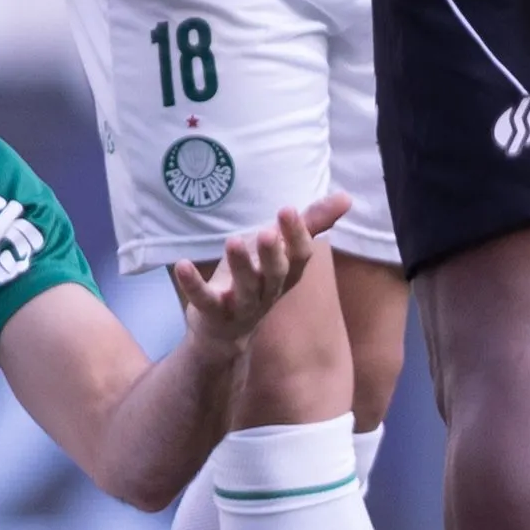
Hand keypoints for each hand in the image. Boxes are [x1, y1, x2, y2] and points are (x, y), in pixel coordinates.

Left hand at [171, 191, 349, 345]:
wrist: (224, 332)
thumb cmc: (255, 279)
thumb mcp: (280, 249)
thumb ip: (310, 223)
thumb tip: (347, 197)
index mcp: (286, 274)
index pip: (300, 256)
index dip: (297, 235)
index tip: (288, 209)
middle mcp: (268, 291)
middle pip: (276, 274)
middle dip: (273, 253)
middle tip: (267, 231)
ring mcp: (241, 306)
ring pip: (245, 288)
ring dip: (240, 265)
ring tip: (232, 241)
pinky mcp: (213, 314)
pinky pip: (204, 300)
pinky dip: (194, 284)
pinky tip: (182, 265)